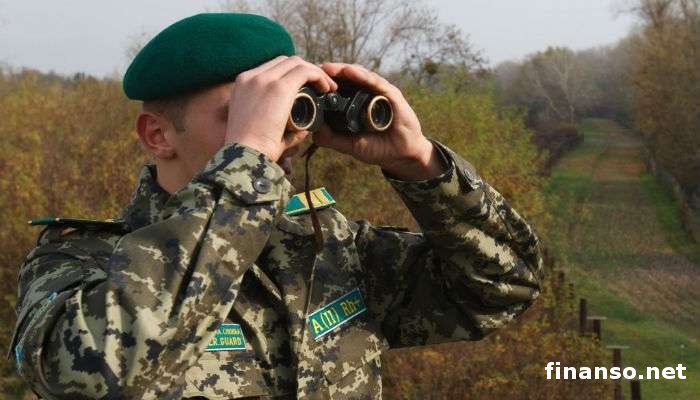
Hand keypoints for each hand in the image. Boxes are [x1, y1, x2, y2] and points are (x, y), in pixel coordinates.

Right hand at [225, 56, 337, 160]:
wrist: (244, 155)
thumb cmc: (252, 150)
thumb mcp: (259, 130)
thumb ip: (280, 126)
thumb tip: (302, 129)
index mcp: (242, 85)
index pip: (272, 68)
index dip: (292, 73)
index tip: (307, 87)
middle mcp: (251, 77)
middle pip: (284, 61)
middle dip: (305, 70)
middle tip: (320, 85)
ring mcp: (263, 80)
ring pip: (296, 63)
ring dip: (315, 72)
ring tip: (327, 87)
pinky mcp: (278, 87)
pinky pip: (304, 71)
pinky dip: (319, 76)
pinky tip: (326, 88)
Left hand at [312, 63, 443, 180]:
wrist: (401, 155)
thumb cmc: (377, 148)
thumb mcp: (351, 145)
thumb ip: (333, 139)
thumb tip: (313, 133)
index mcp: (354, 104)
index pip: (337, 89)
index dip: (322, 84)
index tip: (305, 81)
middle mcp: (365, 95)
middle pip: (345, 78)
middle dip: (329, 73)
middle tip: (311, 69)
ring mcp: (379, 93)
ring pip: (358, 76)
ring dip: (342, 70)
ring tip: (327, 68)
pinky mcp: (391, 95)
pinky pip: (375, 82)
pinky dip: (363, 76)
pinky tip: (350, 71)